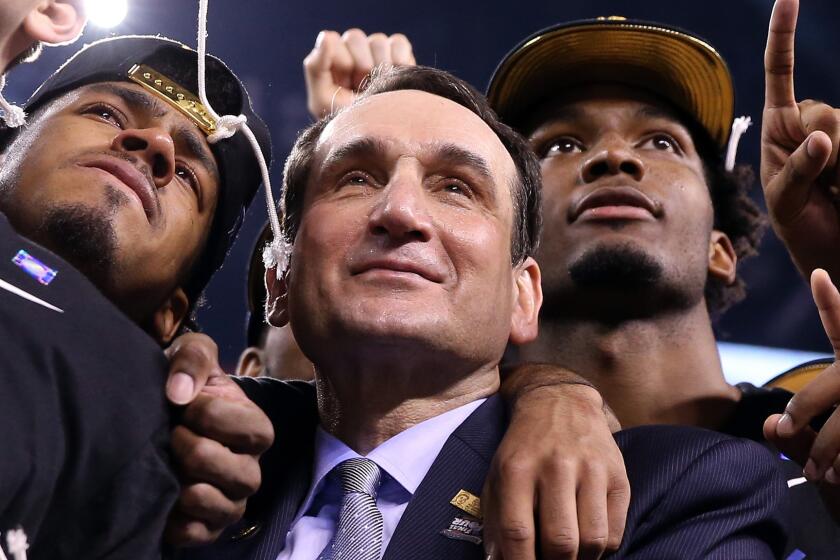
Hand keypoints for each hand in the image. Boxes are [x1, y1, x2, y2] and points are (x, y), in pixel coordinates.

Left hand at [162, 333, 274, 545]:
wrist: (158, 415)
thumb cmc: (182, 385)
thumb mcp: (191, 355)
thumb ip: (193, 358)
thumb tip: (180, 393)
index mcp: (255, 426)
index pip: (247, 428)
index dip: (207, 414)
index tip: (183, 405)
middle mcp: (251, 467)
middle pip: (239, 473)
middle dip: (195, 451)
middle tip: (171, 435)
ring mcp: (231, 500)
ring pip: (223, 506)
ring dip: (187, 486)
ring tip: (167, 465)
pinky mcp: (207, 527)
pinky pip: (199, 534)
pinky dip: (178, 521)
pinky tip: (163, 496)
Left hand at [303, 29, 415, 118]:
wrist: (380, 138)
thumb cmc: (347, 123)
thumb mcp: (322, 100)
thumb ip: (315, 67)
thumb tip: (326, 35)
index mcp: (332, 60)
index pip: (332, 41)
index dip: (342, 61)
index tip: (346, 85)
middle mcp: (353, 53)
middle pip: (355, 38)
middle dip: (361, 66)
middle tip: (364, 90)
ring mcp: (377, 53)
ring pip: (377, 41)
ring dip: (381, 66)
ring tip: (382, 88)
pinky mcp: (400, 56)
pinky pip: (398, 43)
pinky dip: (399, 59)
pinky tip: (397, 79)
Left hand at [483, 364, 629, 559]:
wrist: (559, 403)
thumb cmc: (524, 448)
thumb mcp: (498, 475)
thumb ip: (496, 520)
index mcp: (518, 468)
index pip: (518, 532)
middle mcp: (556, 466)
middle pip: (560, 541)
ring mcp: (591, 469)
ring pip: (592, 540)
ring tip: (569, 557)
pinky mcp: (618, 474)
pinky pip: (615, 532)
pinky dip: (601, 549)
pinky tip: (587, 541)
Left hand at [761, 0, 839, 281]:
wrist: (832, 247)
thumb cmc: (799, 223)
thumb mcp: (786, 202)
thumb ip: (799, 170)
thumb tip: (823, 138)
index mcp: (781, 126)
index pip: (780, 72)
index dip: (783, 36)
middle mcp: (813, 120)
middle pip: (825, 112)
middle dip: (823, 152)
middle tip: (823, 186)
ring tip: (837, 191)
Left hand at [764, 269, 839, 519]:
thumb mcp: (832, 403)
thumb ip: (801, 418)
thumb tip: (771, 426)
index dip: (832, 302)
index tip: (820, 277)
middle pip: (835, 385)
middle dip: (807, 407)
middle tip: (784, 427)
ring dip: (829, 449)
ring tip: (815, 471)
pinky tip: (836, 477)